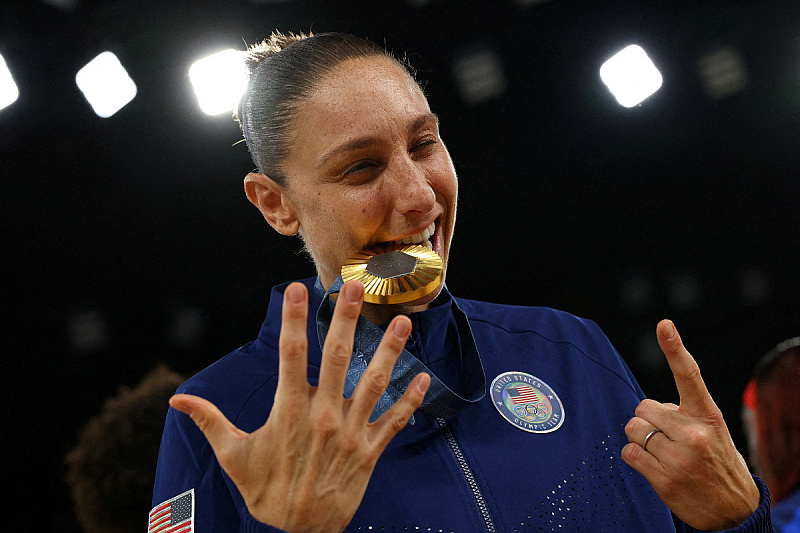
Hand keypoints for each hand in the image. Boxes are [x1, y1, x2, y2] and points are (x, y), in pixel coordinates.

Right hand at [169, 281, 429, 532]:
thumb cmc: (266, 492)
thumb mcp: (233, 457)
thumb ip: (210, 422)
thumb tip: (176, 400)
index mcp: (289, 412)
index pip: (291, 355)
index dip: (294, 320)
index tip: (296, 290)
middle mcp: (324, 416)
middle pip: (338, 358)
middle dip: (347, 319)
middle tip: (357, 286)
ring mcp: (351, 433)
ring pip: (374, 383)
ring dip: (389, 350)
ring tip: (403, 321)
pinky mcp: (370, 452)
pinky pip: (395, 421)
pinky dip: (411, 400)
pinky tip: (424, 377)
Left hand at [621, 320, 758, 530]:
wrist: (735, 510)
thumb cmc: (717, 462)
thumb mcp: (712, 431)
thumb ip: (683, 414)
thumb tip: (649, 408)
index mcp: (708, 415)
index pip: (689, 375)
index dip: (674, 348)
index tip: (664, 325)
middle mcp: (693, 433)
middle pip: (642, 408)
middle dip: (648, 420)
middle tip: (667, 436)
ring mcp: (678, 457)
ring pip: (632, 429)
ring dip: (641, 439)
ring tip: (664, 453)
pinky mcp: (663, 479)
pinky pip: (628, 453)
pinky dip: (635, 457)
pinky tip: (655, 466)